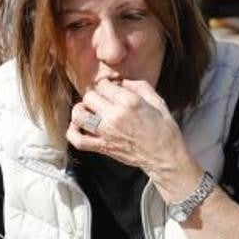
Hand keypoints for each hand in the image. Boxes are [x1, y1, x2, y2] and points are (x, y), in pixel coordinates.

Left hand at [65, 79, 202, 199]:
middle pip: (89, 97)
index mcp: (129, 102)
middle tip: (103, 100)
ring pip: (79, 116)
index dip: (107, 84)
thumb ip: (139, 86)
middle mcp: (115, 116)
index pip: (104, 84)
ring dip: (80, 111)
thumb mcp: (157, 101)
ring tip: (88, 110)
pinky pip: (78, 140)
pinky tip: (78, 127)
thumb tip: (122, 81)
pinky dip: (73, 132)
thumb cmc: (164, 129)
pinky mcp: (103, 147)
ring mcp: (106, 133)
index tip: (111, 88)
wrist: (165, 157)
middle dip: (95, 95)